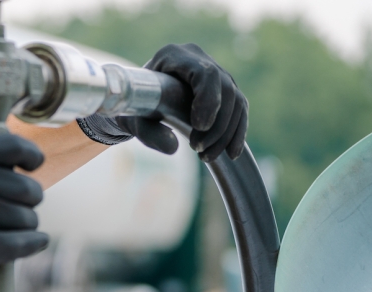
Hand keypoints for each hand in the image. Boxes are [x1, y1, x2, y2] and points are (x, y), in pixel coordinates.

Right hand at [0, 134, 49, 291]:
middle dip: (28, 201)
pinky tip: (35, 242)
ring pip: (28, 218)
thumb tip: (15, 166)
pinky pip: (26, 242)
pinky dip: (35, 243)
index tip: (32, 166)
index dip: (31, 156)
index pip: (13, 147)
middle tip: (18, 209)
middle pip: (27, 188)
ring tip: (10, 230)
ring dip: (25, 225)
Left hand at [78, 43, 248, 160]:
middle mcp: (199, 59)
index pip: (204, 72)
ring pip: (236, 101)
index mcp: (173, 55)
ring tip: (205, 156)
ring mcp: (216, 72)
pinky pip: (240, 109)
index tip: (200, 126)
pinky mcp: (225, 89)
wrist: (137, 100)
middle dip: (216, 124)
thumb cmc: (131, 105)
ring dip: (225, 133)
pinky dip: (236, 133)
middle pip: (224, 88)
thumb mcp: (131, 119)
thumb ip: (147, 132)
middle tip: (197, 149)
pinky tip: (230, 153)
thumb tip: (173, 147)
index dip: (208, 98)